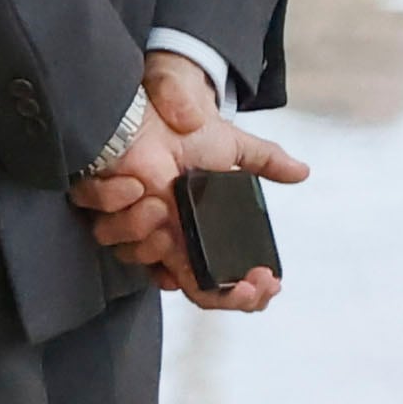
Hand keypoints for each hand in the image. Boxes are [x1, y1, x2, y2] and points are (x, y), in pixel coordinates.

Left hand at [78, 53, 306, 308]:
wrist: (150, 107)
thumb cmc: (185, 131)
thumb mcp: (230, 145)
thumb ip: (264, 161)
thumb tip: (301, 172)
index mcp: (197, 234)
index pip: (221, 286)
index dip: (243, 296)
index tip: (266, 281)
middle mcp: (167, 239)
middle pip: (194, 292)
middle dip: (223, 294)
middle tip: (242, 281)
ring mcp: (134, 224)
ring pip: (136, 257)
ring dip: (148, 235)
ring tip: (160, 205)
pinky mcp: (102, 205)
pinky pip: (101, 223)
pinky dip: (116, 202)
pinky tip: (133, 184)